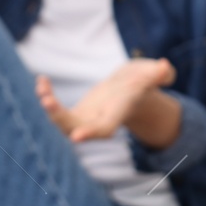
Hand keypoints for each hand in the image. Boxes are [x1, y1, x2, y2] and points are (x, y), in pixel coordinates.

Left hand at [36, 58, 175, 142]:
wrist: (132, 91)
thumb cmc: (144, 81)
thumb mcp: (152, 75)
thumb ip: (159, 74)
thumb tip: (165, 68)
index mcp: (117, 114)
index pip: (104, 128)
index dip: (91, 132)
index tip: (75, 137)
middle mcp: (99, 121)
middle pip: (75, 128)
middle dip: (59, 118)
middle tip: (47, 101)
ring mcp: (85, 120)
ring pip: (62, 122)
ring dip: (49, 107)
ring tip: (42, 86)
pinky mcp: (75, 114)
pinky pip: (56, 110)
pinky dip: (47, 96)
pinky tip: (41, 80)